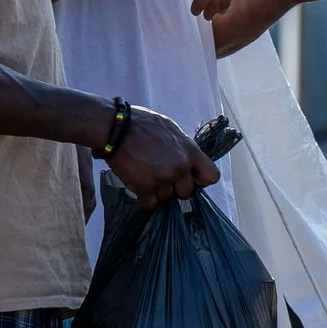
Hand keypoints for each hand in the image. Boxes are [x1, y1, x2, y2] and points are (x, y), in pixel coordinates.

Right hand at [99, 103, 218, 208]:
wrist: (115, 128)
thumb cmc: (141, 123)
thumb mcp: (170, 128)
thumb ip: (182, 147)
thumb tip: (188, 160)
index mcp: (189, 151)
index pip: (211, 176)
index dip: (201, 180)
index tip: (191, 179)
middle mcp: (180, 167)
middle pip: (187, 192)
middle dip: (176, 188)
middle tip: (162, 177)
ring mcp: (163, 178)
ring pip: (167, 198)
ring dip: (158, 192)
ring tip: (147, 177)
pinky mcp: (144, 187)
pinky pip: (150, 204)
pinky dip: (145, 199)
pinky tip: (139, 186)